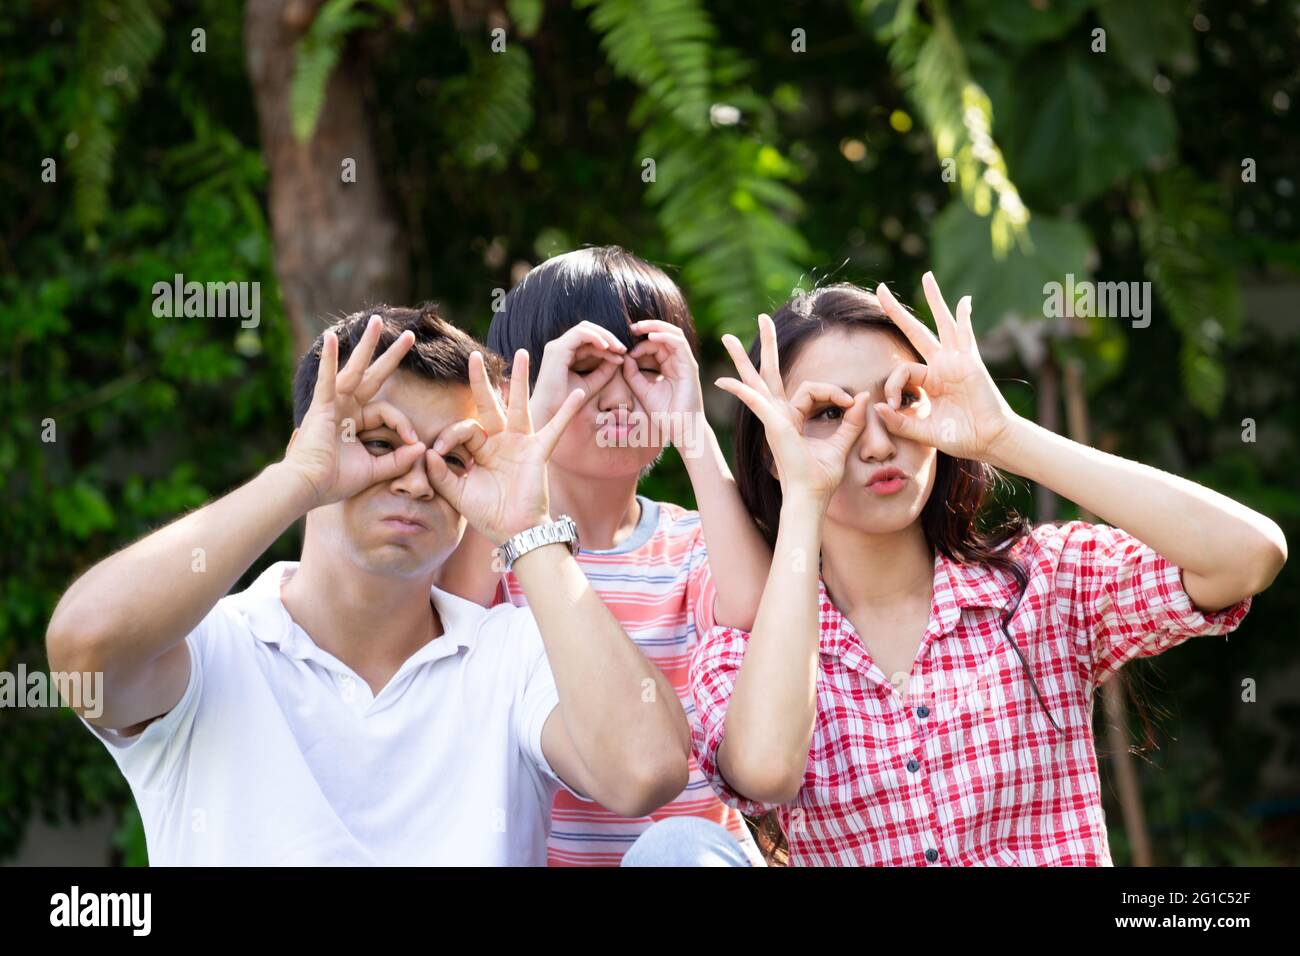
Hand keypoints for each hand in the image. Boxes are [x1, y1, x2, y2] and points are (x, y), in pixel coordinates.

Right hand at [284, 315, 426, 507]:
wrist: (309, 487)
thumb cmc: (337, 481)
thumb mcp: (376, 469)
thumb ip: (399, 459)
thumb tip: (422, 448)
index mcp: (357, 421)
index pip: (388, 411)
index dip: (404, 424)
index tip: (414, 441)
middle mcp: (346, 407)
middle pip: (373, 375)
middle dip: (391, 355)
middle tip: (410, 335)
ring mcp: (333, 403)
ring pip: (354, 369)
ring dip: (367, 345)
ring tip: (378, 321)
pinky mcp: (321, 406)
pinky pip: (328, 379)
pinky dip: (329, 359)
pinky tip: (331, 338)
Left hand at [426, 349, 586, 545]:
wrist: (514, 533)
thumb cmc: (488, 514)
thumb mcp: (457, 494)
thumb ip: (440, 474)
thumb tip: (427, 452)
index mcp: (480, 449)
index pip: (464, 428)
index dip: (449, 435)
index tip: (440, 453)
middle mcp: (500, 441)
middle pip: (489, 404)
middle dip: (480, 381)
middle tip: (473, 356)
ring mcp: (521, 444)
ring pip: (519, 405)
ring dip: (521, 379)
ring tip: (523, 353)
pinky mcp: (538, 452)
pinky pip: (554, 428)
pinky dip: (566, 412)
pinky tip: (577, 395)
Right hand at [529, 320, 625, 428]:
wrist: (550, 414)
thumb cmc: (567, 402)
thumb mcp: (590, 384)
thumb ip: (604, 372)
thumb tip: (620, 358)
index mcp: (564, 353)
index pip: (589, 340)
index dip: (607, 345)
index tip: (622, 357)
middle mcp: (559, 346)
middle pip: (587, 329)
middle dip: (608, 336)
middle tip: (623, 349)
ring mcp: (557, 346)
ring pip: (584, 328)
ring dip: (604, 336)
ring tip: (618, 348)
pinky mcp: (557, 350)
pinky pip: (580, 334)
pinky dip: (595, 338)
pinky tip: (607, 348)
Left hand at [620, 319, 705, 453]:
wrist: (680, 429)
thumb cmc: (664, 413)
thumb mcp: (642, 390)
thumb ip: (632, 374)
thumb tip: (625, 356)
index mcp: (668, 366)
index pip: (656, 345)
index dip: (640, 342)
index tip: (624, 349)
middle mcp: (678, 361)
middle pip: (665, 334)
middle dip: (648, 328)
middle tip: (631, 327)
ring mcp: (685, 362)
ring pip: (673, 334)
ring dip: (656, 327)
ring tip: (639, 327)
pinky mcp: (690, 366)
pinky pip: (679, 344)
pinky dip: (665, 336)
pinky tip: (651, 336)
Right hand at [716, 314, 869, 501]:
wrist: (811, 498)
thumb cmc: (822, 478)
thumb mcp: (842, 444)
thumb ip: (851, 421)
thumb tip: (861, 397)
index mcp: (793, 418)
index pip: (812, 389)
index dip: (835, 393)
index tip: (851, 402)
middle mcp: (778, 415)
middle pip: (770, 373)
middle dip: (767, 345)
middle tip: (762, 319)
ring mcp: (772, 419)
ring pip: (756, 380)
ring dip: (742, 358)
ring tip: (726, 337)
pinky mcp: (772, 425)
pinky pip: (756, 401)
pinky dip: (741, 391)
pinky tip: (723, 381)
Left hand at [871, 272, 1018, 460]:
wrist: (989, 440)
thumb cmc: (960, 436)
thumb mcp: (922, 430)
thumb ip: (900, 422)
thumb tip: (877, 409)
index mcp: (928, 381)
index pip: (901, 370)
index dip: (892, 385)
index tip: (893, 405)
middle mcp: (941, 366)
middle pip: (915, 331)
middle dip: (897, 311)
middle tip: (880, 290)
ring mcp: (956, 361)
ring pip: (942, 323)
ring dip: (934, 300)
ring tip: (927, 277)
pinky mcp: (971, 362)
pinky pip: (966, 335)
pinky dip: (964, 317)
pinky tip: (964, 301)